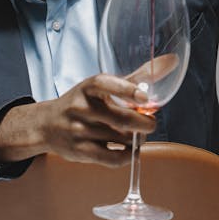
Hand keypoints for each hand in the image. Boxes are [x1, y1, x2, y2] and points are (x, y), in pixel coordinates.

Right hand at [0, 74, 155, 167]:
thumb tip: (172, 61)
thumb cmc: (82, 103)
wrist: (46, 125)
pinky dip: (128, 156)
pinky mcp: (80, 151)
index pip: (105, 84)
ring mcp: (79, 131)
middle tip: (150, 123)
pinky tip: (130, 150)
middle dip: (144, 124)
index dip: (126, 90)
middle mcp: (81, 107)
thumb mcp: (103, 86)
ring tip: (136, 136)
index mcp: (88, 87)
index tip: (144, 98)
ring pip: (121, 139)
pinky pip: (113, 158)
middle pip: (121, 119)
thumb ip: (137, 77)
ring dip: (136, 140)